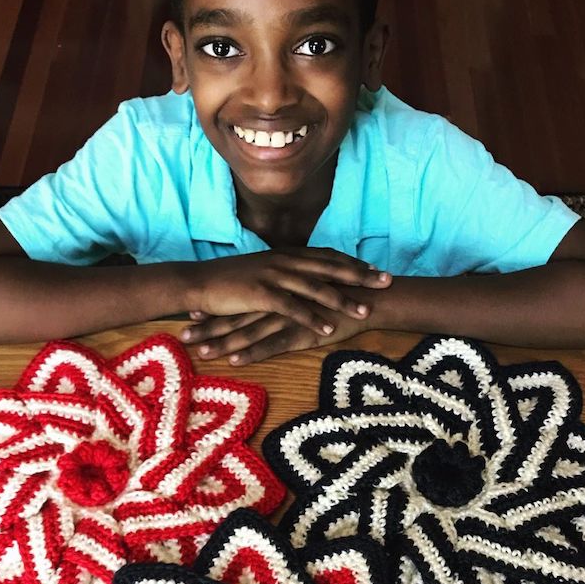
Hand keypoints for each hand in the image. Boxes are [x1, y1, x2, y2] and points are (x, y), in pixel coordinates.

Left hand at [181, 308, 370, 364]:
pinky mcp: (301, 333)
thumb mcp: (311, 298)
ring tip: (200, 352)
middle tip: (182, 336)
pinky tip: (234, 360)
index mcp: (278, 295)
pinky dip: (252, 352)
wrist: (370, 299)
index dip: (216, 311)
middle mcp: (277, 305)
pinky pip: (272, 345)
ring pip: (248, 331)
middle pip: (236, 317)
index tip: (191, 317)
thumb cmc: (343, 300)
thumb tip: (277, 311)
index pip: (240, 304)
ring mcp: (287, 319)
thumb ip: (292, 303)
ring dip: (222, 342)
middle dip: (209, 328)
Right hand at [184, 248, 391, 335]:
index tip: (375, 270)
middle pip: (330, 267)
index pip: (327, 256)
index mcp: (285, 255)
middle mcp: (284, 261)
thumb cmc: (227, 281)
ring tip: (365, 311)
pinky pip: (293, 308)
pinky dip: (313, 318)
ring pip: (316, 288)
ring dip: (343, 300)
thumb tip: (300, 279)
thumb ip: (283, 273)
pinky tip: (329, 328)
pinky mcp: (261, 294)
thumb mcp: (260, 272)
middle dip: (360, 276)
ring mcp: (273, 276)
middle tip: (387, 282)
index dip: (352, 263)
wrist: (197, 282)